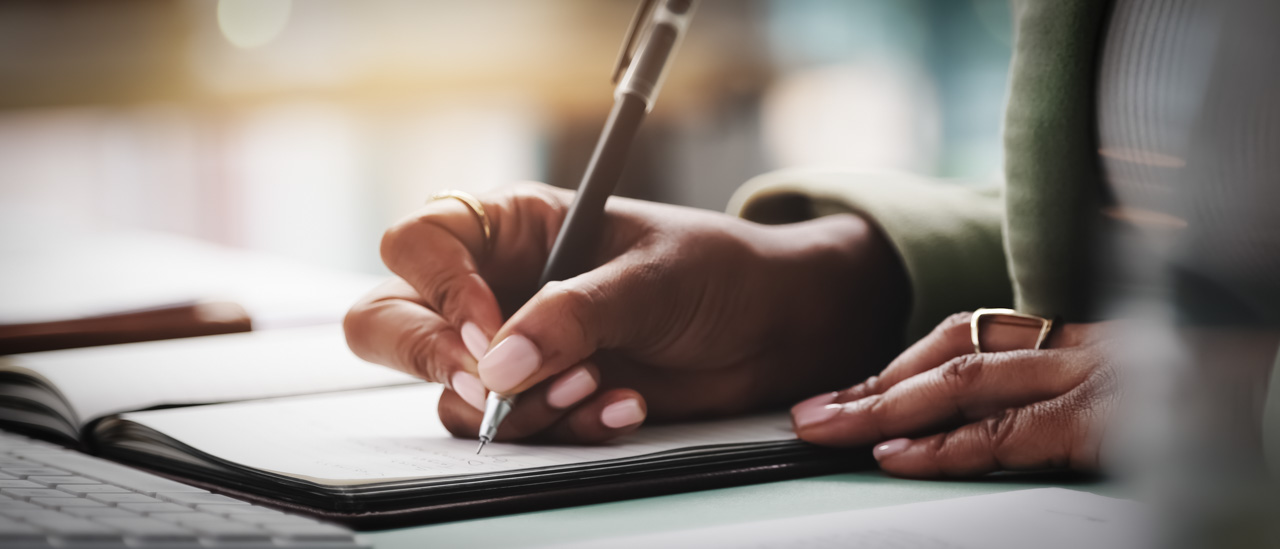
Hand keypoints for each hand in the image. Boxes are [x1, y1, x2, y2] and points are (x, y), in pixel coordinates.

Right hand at [345, 182, 907, 443]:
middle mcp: (496, 284)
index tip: (487, 330)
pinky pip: (507, 429)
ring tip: (599, 384)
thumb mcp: (649, 279)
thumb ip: (572, 315)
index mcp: (514, 224)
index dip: (437, 287)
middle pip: (388, 319)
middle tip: (490, 380)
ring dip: (519, 403)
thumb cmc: (717, 273)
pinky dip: (559, 428)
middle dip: (429, 356)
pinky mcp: (540, 399)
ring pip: (446, 390)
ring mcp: (512, 348)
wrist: (771, 331)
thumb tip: (497, 364)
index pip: (419, 241)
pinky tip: (620, 407)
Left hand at [791, 312, 1118, 477]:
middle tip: (811, 414)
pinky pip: (1001, 433)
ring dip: (884, 406)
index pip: (969, 340)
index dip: (901, 367)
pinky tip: (894, 456)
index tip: (846, 395)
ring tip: (828, 429)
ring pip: (961, 382)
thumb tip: (993, 433)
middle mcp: (1079, 348)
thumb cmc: (1224, 410)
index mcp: (1082, 341)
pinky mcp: (1102, 421)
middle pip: (950, 354)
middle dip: (873, 386)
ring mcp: (1092, 377)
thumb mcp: (1140, 402)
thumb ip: (1070, 406)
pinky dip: (942, 446)